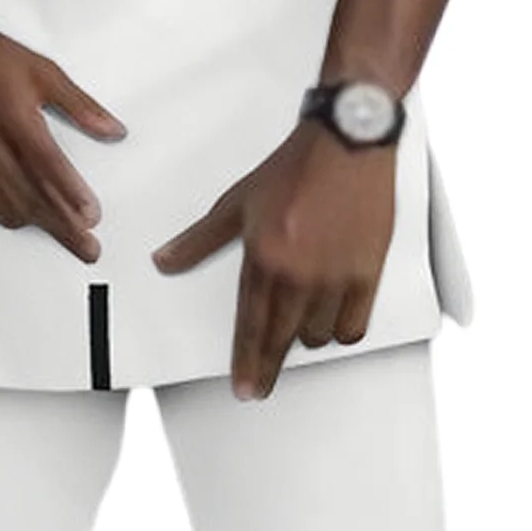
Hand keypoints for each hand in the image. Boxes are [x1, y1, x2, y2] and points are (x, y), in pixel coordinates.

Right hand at [0, 12, 125, 261]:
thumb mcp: (43, 73)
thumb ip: (80, 106)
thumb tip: (113, 130)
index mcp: (13, 117)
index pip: (49, 168)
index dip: (73, 197)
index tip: (93, 218)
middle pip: (29, 198)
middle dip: (62, 227)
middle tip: (87, 247)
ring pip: (3, 208)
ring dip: (33, 222)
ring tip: (58, 229)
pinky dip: (0, 214)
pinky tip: (17, 216)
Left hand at [150, 119, 396, 399]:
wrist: (345, 142)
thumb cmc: (293, 168)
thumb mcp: (236, 203)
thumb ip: (199, 239)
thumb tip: (164, 260)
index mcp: (264, 257)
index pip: (251, 326)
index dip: (247, 362)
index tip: (245, 388)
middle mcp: (299, 273)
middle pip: (282, 339)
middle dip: (269, 367)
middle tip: (261, 387)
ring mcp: (336, 275)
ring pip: (318, 335)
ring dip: (306, 336)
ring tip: (299, 326)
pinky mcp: (367, 271)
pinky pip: (354, 324)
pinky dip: (342, 329)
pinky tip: (333, 324)